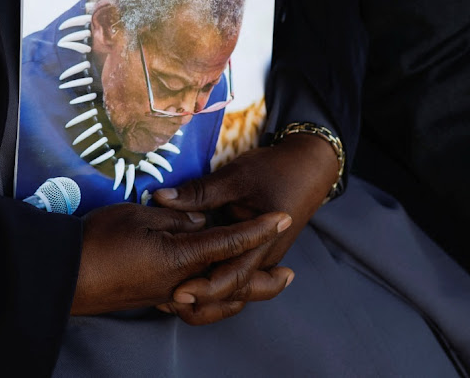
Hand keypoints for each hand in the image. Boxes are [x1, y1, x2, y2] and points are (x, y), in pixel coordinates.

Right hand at [70, 202, 291, 316]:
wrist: (65, 272)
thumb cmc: (100, 239)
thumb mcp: (141, 217)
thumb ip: (177, 219)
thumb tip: (201, 222)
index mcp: (181, 257)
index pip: (229, 242)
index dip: (257, 228)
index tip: (281, 217)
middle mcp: (180, 283)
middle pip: (233, 285)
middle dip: (264, 280)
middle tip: (290, 276)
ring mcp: (167, 296)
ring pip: (217, 304)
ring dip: (243, 297)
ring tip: (261, 288)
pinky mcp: (154, 299)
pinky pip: (195, 308)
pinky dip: (215, 304)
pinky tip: (215, 294)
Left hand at [153, 133, 337, 320]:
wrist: (309, 166)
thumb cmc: (275, 170)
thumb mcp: (235, 177)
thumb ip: (199, 192)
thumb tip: (160, 198)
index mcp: (263, 243)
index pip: (233, 277)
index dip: (205, 288)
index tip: (177, 292)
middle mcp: (263, 258)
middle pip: (232, 293)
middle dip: (200, 302)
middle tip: (163, 302)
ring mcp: (261, 258)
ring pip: (234, 289)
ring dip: (206, 297)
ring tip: (170, 300)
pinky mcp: (255, 252)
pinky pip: (234, 275)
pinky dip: (213, 282)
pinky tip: (185, 280)